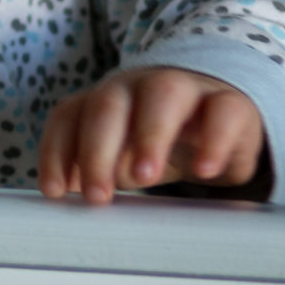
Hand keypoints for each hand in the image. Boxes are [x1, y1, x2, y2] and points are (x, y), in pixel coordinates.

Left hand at [37, 67, 263, 203]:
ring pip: (162, 94)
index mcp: (105, 100)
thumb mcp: (124, 158)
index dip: (56, 151)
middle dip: (97, 150)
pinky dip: (213, 139)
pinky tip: (205, 170)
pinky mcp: (230, 103)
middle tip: (97, 195)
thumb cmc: (159, 140)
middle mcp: (138, 86)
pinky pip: (222, 111)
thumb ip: (98, 171)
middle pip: (108, 104)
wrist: (223, 118)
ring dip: (149, 134)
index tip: (54, 191)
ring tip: (144, 177)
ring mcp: (186, 88)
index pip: (69, 116)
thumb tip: (69, 197)